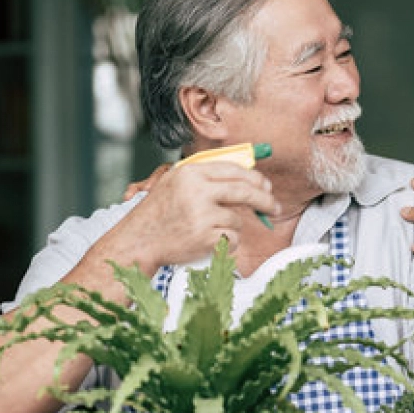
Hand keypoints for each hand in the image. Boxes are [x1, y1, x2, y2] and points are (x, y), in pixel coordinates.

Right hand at [102, 161, 277, 270]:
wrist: (138, 241)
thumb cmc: (159, 213)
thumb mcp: (175, 183)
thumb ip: (206, 177)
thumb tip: (247, 177)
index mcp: (191, 173)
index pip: (234, 170)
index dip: (255, 178)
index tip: (266, 187)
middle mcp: (197, 191)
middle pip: (245, 191)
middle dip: (265, 200)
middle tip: (275, 208)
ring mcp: (201, 215)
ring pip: (238, 219)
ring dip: (232, 226)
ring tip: (209, 230)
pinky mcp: (205, 237)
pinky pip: (232, 238)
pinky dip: (227, 242)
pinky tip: (208, 241)